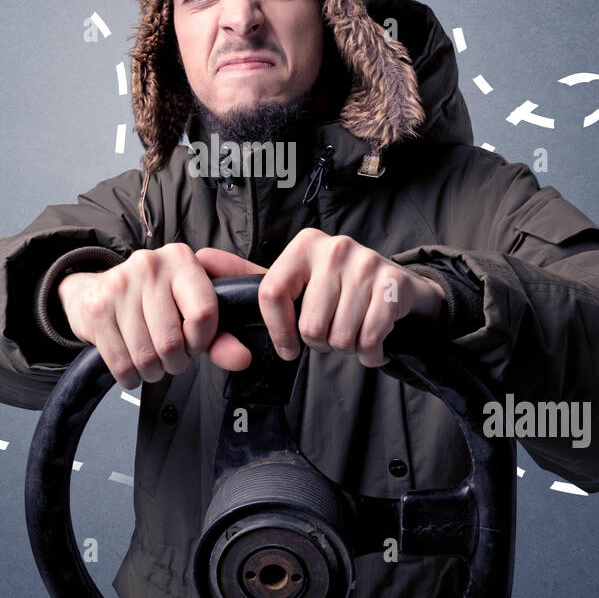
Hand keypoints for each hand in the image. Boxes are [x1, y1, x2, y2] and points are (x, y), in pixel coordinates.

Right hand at [56, 244, 255, 389]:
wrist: (93, 291)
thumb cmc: (151, 301)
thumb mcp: (189, 308)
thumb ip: (220, 335)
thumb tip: (241, 358)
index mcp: (181, 259)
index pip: (204, 313)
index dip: (202, 341)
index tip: (194, 342)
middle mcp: (150, 266)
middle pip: (173, 342)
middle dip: (175, 362)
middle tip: (171, 355)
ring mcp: (119, 286)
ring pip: (147, 356)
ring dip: (153, 371)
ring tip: (152, 360)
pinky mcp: (97, 310)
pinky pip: (121, 364)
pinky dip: (130, 377)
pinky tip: (132, 367)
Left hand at [196, 230, 445, 368]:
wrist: (398, 289)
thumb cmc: (336, 289)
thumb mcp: (293, 279)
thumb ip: (247, 275)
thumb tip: (199, 258)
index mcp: (305, 245)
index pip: (272, 294)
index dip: (278, 331)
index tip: (288, 349)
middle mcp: (335, 248)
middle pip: (309, 324)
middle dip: (319, 342)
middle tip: (331, 332)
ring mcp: (367, 263)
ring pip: (339, 336)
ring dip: (345, 347)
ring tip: (351, 332)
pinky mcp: (393, 284)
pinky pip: (370, 339)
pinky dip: (370, 352)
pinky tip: (372, 342)